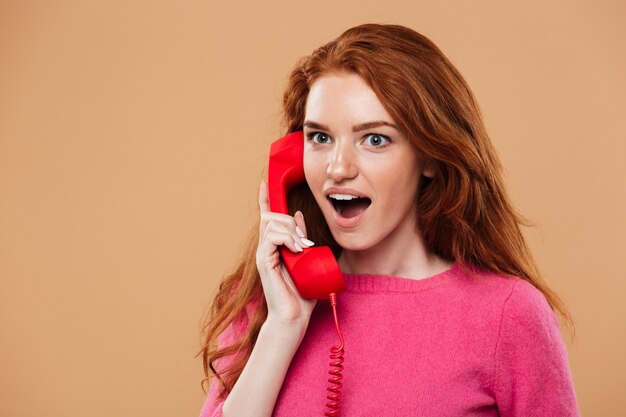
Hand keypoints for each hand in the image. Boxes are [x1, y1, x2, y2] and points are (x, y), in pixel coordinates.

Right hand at [256, 180, 316, 328]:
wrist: (293, 317)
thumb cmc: (301, 293)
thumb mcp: (307, 259)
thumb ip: (301, 238)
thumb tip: (298, 216)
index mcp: (274, 246)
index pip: (267, 217)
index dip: (265, 199)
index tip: (264, 183)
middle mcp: (265, 248)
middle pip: (272, 217)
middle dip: (290, 221)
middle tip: (305, 242)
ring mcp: (263, 254)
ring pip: (272, 224)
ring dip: (292, 231)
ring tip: (303, 249)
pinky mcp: (263, 261)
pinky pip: (272, 237)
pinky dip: (287, 238)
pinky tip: (297, 250)